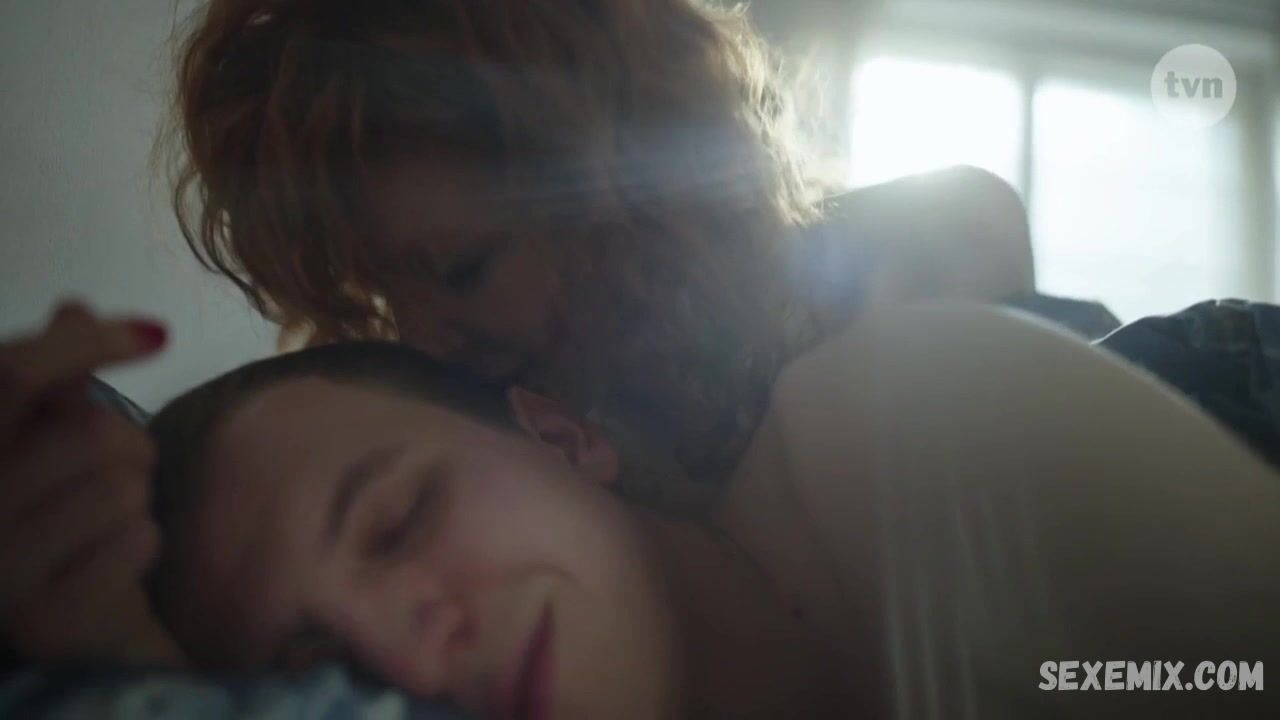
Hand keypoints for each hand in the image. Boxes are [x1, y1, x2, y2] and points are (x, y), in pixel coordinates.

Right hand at [0, 302, 180, 664]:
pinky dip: (143, 543)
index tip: (151, 336)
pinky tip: (110, 564)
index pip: (10, 374)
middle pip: (88, 431)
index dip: (82, 345)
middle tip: (111, 472)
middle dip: (126, 444)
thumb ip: (54, 374)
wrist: (69, 625)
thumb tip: (73, 305)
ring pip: (120, 486)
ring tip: (105, 521)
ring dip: (136, 498)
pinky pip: (137, 540)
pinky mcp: (43, 618)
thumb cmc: (56, 512)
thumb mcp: (44, 437)